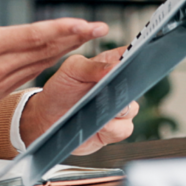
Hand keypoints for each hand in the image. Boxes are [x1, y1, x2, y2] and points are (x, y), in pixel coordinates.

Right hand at [0, 0, 107, 118]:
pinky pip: (32, 73)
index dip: (61, 29)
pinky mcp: (0, 90)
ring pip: (42, 63)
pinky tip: (61, 53)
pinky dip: (49, 61)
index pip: (32, 36)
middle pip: (45, 50)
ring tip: (87, 37)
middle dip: (75, 38)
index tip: (83, 23)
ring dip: (66, 49)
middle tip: (100, 28)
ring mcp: (2, 80)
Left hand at [18, 47, 138, 152]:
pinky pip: (124, 129)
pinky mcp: (114, 130)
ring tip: (101, 107)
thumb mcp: (71, 70)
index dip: (138, 56)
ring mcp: (118, 108)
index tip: (134, 59)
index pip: (133, 55)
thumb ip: (91, 66)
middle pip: (137, 84)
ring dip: (118, 109)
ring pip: (132, 108)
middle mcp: (118, 87)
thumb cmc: (60, 89)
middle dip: (128, 86)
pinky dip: (113, 127)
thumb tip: (115, 66)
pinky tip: (101, 123)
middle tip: (114, 87)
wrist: (47, 118)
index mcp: (110, 65)